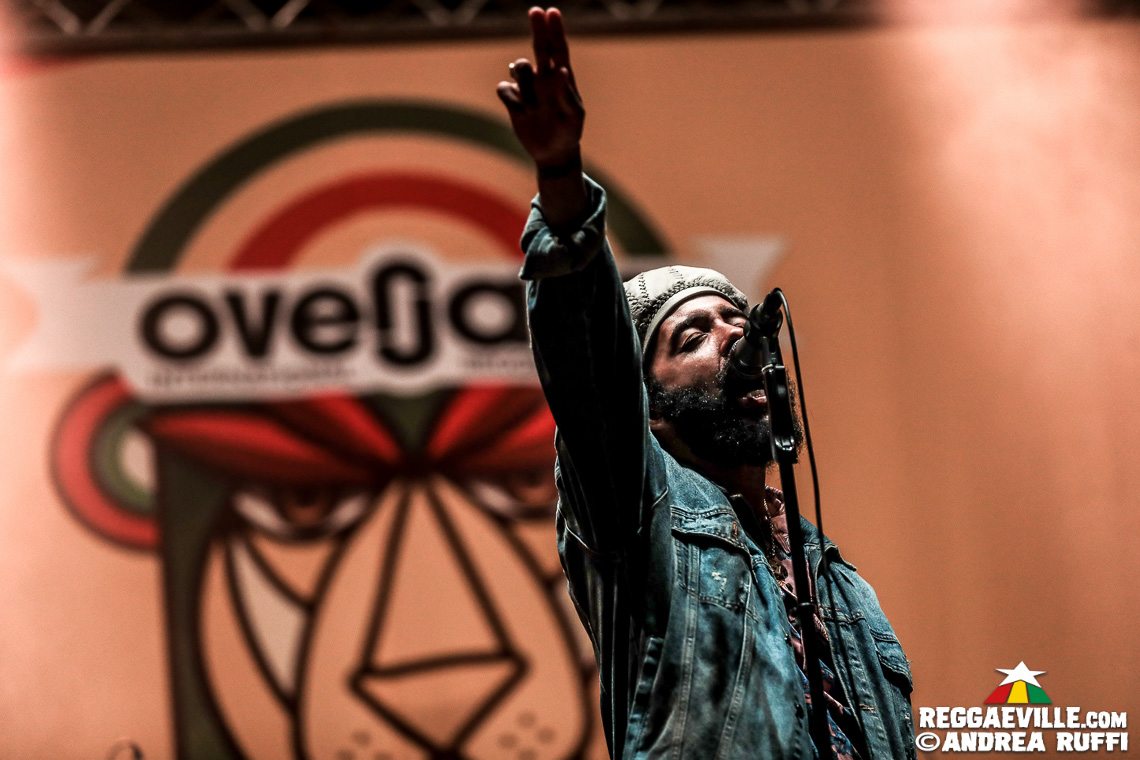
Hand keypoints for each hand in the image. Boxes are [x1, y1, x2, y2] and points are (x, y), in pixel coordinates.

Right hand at [496, 7, 584, 169]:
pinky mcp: (514, 101)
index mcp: (563, 78)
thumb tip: (560, 70)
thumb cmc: (569, 131)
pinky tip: (521, 109)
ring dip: (524, 79)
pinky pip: (504, 88)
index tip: (552, 12)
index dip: (555, 30)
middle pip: (539, 48)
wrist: (554, 152)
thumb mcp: (572, 115)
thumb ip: (565, 92)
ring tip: (534, 100)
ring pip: (518, 68)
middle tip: (535, 10)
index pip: (559, 48)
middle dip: (538, 29)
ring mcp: (528, 88)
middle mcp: (544, 78)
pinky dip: (511, 95)